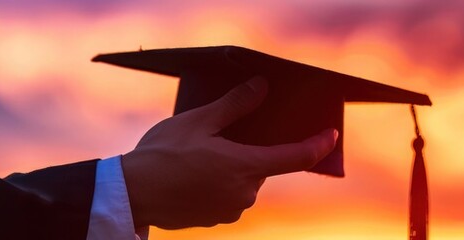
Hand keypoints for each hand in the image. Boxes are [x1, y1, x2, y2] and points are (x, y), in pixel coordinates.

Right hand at [120, 77, 338, 228]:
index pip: (296, 157)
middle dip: (250, 148)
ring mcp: (230, 210)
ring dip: (231, 164)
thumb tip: (261, 87)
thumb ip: (235, 105)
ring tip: (198, 153)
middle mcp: (245, 194)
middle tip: (224, 133)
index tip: (332, 134)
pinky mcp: (215, 218)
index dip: (318, 144)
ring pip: (243, 179)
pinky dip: (218, 180)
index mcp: (246, 168)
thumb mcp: (199, 121)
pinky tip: (193, 171)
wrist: (131, 193)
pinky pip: (227, 194)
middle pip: (261, 165)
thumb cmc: (162, 154)